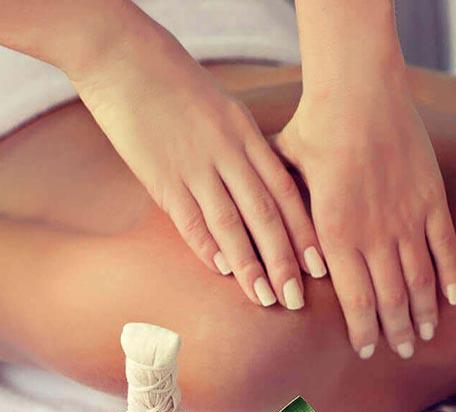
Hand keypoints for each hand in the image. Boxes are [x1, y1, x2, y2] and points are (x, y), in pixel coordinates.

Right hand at [69, 21, 323, 308]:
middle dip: (284, 261)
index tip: (320, 268)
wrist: (126, 58)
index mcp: (249, 139)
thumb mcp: (229, 114)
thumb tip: (269, 197)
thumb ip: (250, 154)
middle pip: (265, 216)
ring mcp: (195, 166)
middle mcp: (228, 154)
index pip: (286, 195)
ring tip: (265, 298)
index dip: (305, 234)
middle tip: (297, 298)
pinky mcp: (161, 176)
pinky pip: (189, 218)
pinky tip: (222, 272)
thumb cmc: (182, 89)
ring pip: (230, 224)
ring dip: (249, 265)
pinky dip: (206, 246)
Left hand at [272, 75, 455, 358]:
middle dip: (396, 331)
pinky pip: (445, 248)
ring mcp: (407, 219)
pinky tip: (452, 297)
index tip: (368, 350)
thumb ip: (289, 219)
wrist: (359, 90)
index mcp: (336, 235)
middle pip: (390, 299)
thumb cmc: (316, 129)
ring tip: (426, 334)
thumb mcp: (287, 176)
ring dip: (424, 312)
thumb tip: (288, 258)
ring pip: (420, 280)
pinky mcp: (432, 199)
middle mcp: (374, 236)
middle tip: (400, 351)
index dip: (364, 331)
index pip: (355, 300)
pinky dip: (450, 275)